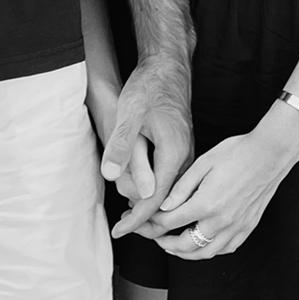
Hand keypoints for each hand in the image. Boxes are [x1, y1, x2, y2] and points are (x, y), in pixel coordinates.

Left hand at [100, 56, 191, 236]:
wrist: (168, 66)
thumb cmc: (149, 87)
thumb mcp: (130, 115)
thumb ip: (122, 146)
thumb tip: (113, 178)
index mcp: (174, 153)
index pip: (155, 198)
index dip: (136, 219)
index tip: (119, 233)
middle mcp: (185, 158)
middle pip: (166, 200)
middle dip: (144, 218)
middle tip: (121, 230)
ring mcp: (186, 154)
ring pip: (170, 190)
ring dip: (150, 206)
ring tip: (128, 219)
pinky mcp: (181, 148)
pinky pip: (171, 179)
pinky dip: (156, 191)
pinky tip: (141, 192)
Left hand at [146, 109, 298, 257]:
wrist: (270, 154)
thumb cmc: (236, 153)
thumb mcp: (202, 163)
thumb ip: (181, 188)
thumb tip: (165, 206)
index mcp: (205, 204)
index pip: (170, 222)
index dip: (153, 222)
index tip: (146, 217)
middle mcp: (221, 221)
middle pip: (185, 245)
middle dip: (165, 243)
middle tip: (155, 236)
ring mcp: (236, 227)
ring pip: (205, 253)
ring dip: (186, 253)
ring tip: (174, 245)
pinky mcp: (247, 228)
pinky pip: (226, 249)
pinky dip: (210, 250)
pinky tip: (202, 243)